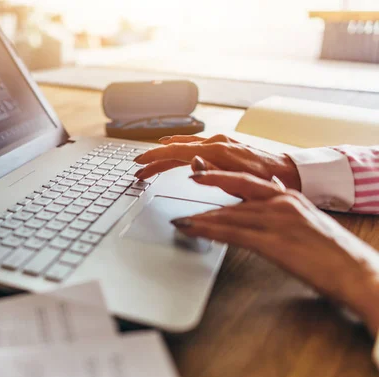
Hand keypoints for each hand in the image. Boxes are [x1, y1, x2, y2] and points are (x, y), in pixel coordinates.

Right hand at [133, 134, 301, 190]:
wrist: (291, 174)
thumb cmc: (269, 182)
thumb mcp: (241, 183)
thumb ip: (214, 173)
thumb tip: (191, 163)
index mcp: (217, 151)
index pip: (176, 152)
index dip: (154, 158)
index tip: (138, 163)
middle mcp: (217, 142)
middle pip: (176, 149)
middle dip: (155, 160)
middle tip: (138, 170)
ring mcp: (221, 142)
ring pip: (184, 147)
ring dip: (165, 155)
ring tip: (150, 163)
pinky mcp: (226, 145)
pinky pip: (194, 145)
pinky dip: (179, 149)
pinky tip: (174, 150)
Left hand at [172, 171, 378, 334]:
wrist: (359, 272)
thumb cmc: (337, 253)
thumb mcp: (310, 220)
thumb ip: (288, 206)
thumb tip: (275, 190)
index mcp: (290, 198)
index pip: (248, 182)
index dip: (222, 176)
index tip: (202, 172)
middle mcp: (282, 204)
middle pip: (235, 194)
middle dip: (207, 187)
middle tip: (186, 183)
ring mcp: (277, 222)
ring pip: (230, 214)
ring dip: (202, 217)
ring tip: (182, 220)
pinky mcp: (273, 243)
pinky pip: (233, 234)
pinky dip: (209, 231)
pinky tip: (194, 230)